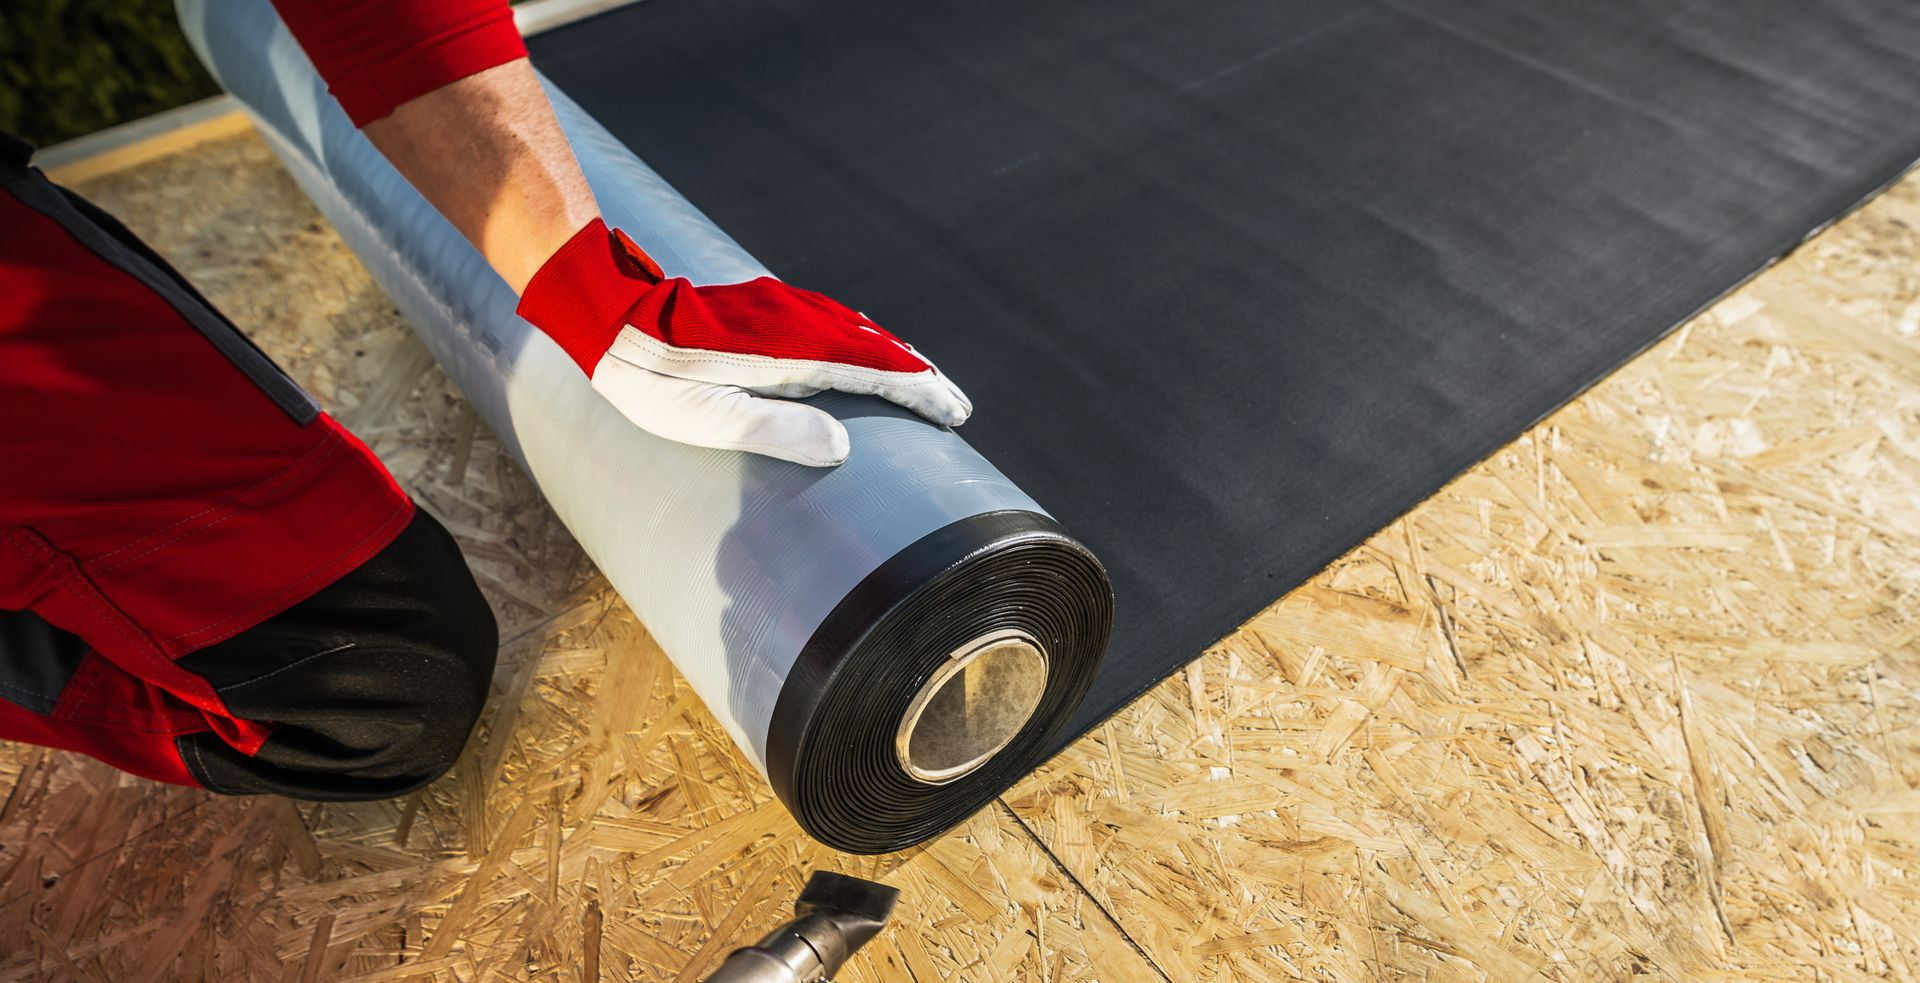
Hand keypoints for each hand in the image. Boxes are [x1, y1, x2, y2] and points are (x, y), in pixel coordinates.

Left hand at [516, 219, 970, 465]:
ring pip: (858, 329)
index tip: (953, 413)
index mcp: (790, 351)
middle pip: (878, 345)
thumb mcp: (703, 417)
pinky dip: (865, 341)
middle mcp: (795, 320)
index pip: (876, 370)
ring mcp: (781, 308)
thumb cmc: (648, 376)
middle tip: (955, 407)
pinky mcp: (765, 306)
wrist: (605, 311)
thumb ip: (773, 430)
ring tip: (922, 384)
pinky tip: (865, 354)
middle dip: (920, 377)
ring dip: (896, 357)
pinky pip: (834, 321)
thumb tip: (842, 445)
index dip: (919, 393)